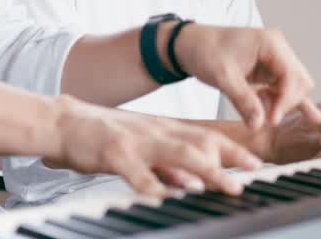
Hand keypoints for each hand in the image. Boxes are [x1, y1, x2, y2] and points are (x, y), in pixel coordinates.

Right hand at [46, 95, 261, 196]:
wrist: (64, 121)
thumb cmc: (104, 137)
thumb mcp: (142, 148)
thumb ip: (167, 166)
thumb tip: (194, 185)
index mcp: (163, 129)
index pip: (205, 136)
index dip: (232, 149)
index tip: (256, 162)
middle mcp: (155, 132)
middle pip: (200, 142)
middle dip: (230, 158)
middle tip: (252, 173)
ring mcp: (136, 141)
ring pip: (177, 154)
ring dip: (205, 171)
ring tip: (225, 186)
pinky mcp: (114, 153)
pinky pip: (137, 172)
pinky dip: (153, 186)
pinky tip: (164, 198)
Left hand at [172, 24, 320, 129]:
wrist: (189, 45)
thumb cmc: (204, 51)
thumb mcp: (223, 76)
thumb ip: (243, 100)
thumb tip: (259, 124)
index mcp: (271, 43)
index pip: (293, 76)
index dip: (286, 100)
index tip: (271, 119)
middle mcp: (278, 50)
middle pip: (299, 81)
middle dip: (287, 103)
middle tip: (268, 119)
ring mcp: (275, 60)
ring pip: (294, 87)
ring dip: (284, 104)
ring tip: (272, 119)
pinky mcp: (268, 71)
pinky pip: (284, 88)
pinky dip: (288, 102)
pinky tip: (309, 117)